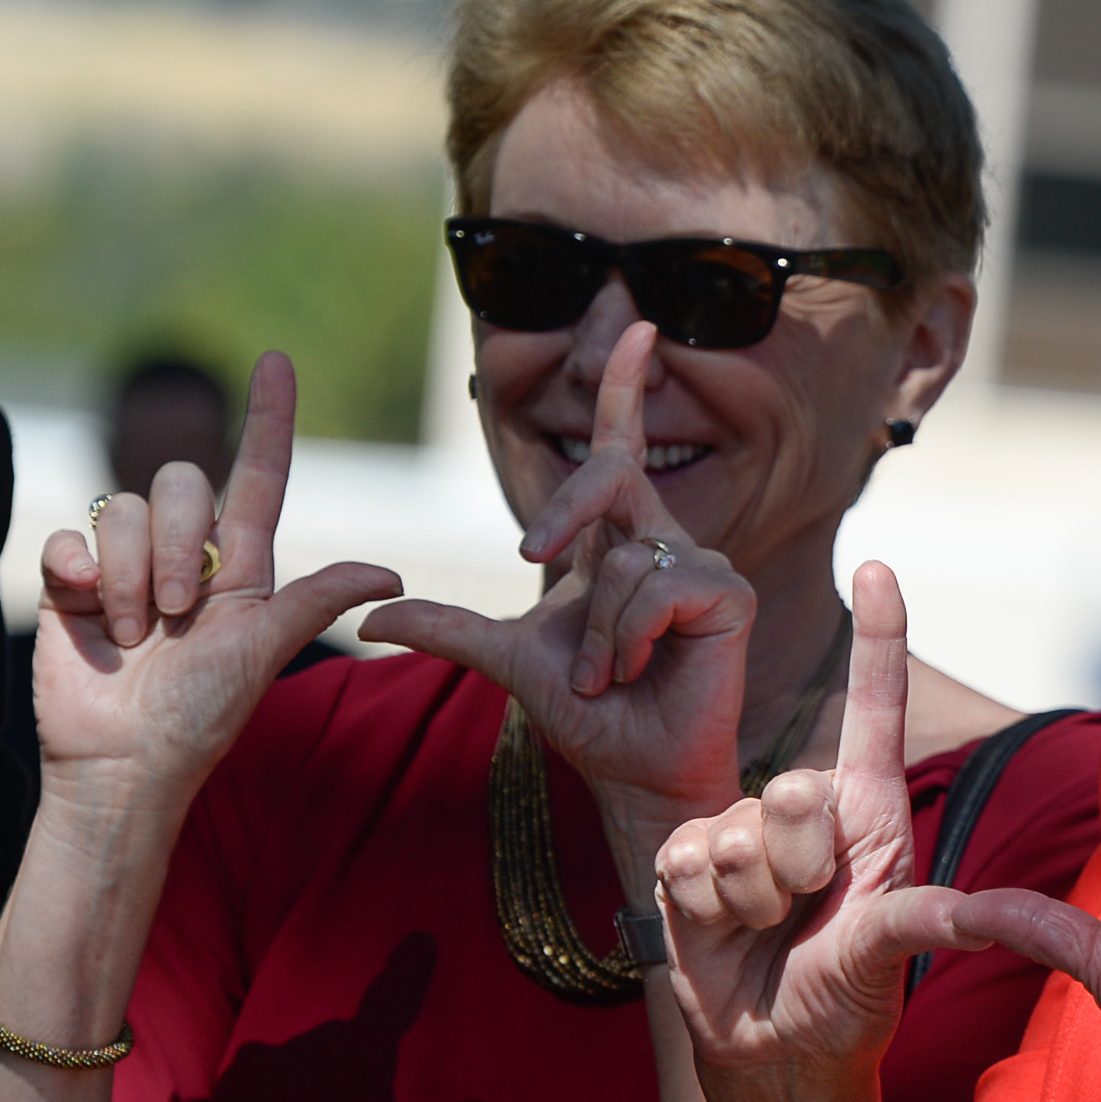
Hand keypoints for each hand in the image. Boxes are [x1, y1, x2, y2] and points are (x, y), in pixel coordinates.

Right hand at [33, 351, 399, 814]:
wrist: (126, 760)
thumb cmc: (203, 714)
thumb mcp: (265, 652)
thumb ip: (316, 602)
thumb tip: (392, 574)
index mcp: (241, 565)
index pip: (258, 475)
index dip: (268, 418)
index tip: (278, 361)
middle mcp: (184, 554)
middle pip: (178, 483)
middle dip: (176, 547)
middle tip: (177, 615)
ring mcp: (124, 565)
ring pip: (124, 511)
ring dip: (131, 578)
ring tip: (138, 634)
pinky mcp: (70, 580)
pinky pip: (69, 535)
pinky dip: (80, 571)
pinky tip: (89, 610)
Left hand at [361, 323, 751, 837]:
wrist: (634, 773)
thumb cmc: (589, 718)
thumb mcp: (504, 660)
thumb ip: (445, 627)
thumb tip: (369, 613)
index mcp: (618, 546)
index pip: (622, 451)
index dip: (626, 389)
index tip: (642, 328)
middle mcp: (664, 544)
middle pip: (611, 477)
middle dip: (564, 509)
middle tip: (528, 555)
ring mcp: (703, 568)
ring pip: (619, 560)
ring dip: (591, 632)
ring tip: (599, 678)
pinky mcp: (731, 594)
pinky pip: (651, 587)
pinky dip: (625, 635)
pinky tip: (632, 671)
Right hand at [659, 560, 961, 1088]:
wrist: (776, 1044)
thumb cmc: (848, 986)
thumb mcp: (892, 947)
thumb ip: (926, 921)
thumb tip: (983, 917)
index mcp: (868, 804)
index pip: (873, 706)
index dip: (876, 637)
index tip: (878, 568)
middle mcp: (802, 802)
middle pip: (797, 790)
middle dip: (805, 867)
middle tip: (810, 908)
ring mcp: (737, 827)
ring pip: (739, 837)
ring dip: (756, 902)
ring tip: (768, 927)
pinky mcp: (680, 859)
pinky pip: (688, 868)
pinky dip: (710, 915)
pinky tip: (721, 931)